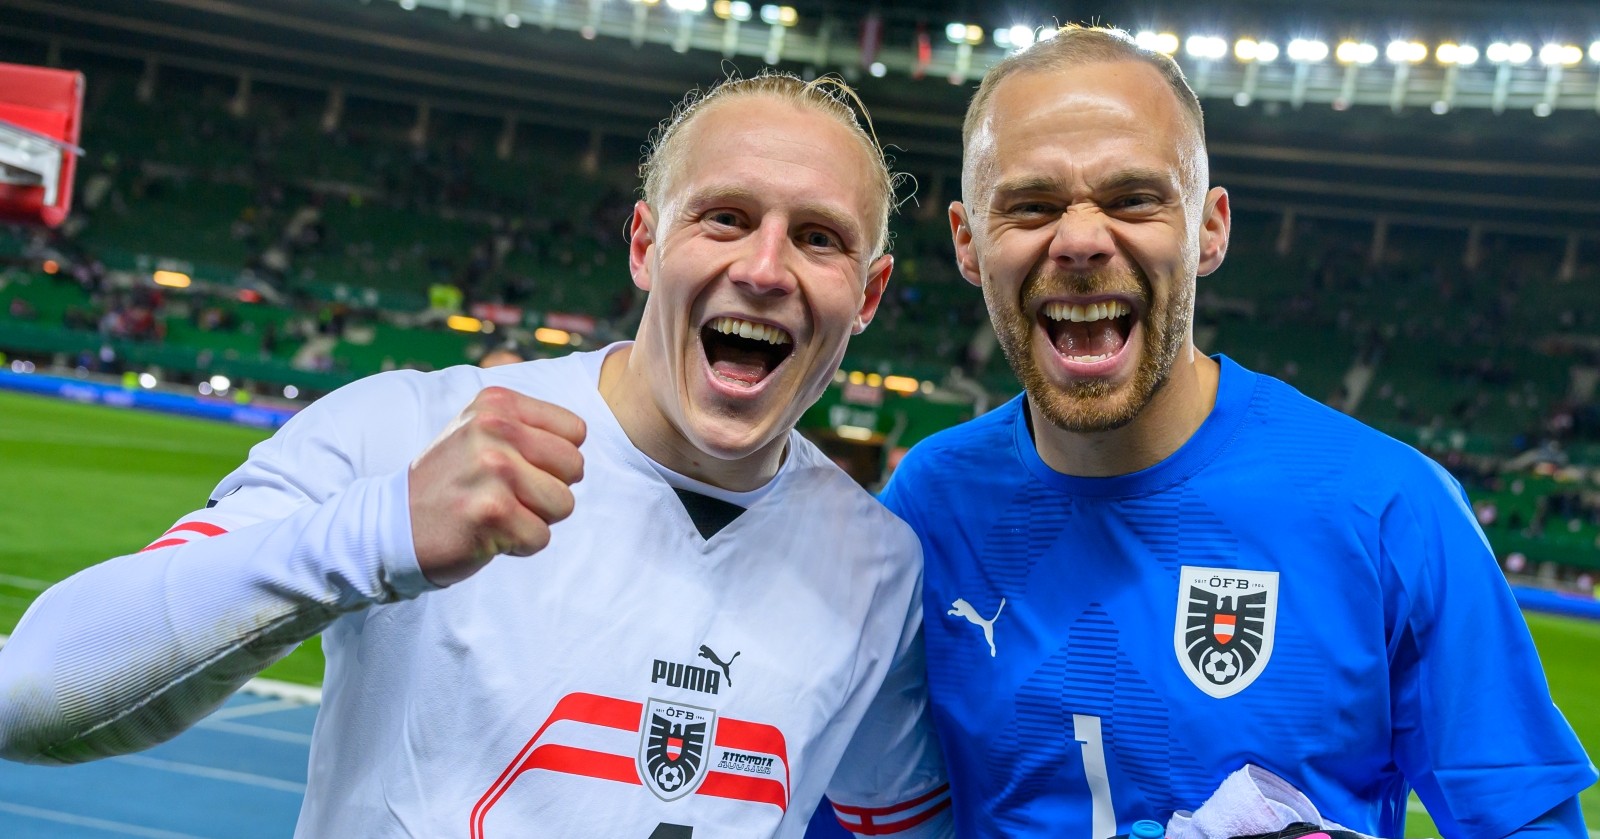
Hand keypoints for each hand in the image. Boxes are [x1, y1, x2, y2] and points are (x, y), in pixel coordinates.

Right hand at [408, 386, 585, 585]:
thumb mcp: (480, 430)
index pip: (576, 432)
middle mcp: (495, 429)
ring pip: (563, 504)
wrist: (392, 525)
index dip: (554, 460)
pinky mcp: (492, 513)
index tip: (518, 467)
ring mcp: (494, 470)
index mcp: (497, 404)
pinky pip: (541, 537)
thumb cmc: (451, 482)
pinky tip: (485, 532)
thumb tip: (582, 436)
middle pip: (575, 467)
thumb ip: (528, 425)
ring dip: (534, 518)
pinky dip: (518, 544)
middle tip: (504, 495)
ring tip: (495, 512)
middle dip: (548, 490)